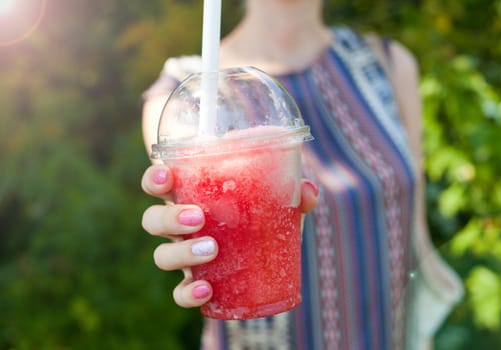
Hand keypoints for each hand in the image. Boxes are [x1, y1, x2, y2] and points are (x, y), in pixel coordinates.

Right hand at [141, 163, 318, 307]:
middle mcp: (180, 225)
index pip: (159, 183)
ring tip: (211, 249)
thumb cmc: (257, 210)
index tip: (167, 176)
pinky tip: (206, 290)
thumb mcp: (272, 196)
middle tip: (198, 218)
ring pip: (161, 256)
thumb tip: (307, 192)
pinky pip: (180, 292)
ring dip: (181, 253)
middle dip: (169, 218)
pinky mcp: (195, 281)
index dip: (154, 179)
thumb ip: (291, 190)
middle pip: (153, 220)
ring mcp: (185, 255)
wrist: (258, 242)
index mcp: (191, 195)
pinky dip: (187, 294)